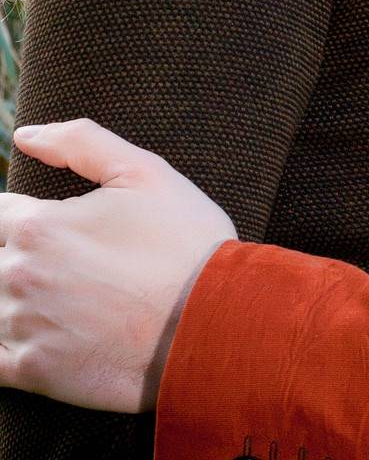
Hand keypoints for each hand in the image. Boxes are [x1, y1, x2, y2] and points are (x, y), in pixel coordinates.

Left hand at [0, 119, 234, 411]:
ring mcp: (18, 326)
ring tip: (74, 299)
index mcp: (39, 226)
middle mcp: (17, 275)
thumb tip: (24, 134)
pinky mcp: (27, 372)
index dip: (27, 217)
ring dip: (20, 299)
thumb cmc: (185, 242)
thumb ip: (80, 142)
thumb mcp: (146, 173)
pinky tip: (45, 333)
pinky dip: (9, 342)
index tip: (62, 230)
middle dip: (25, 257)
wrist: (210, 322)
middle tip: (80, 265)